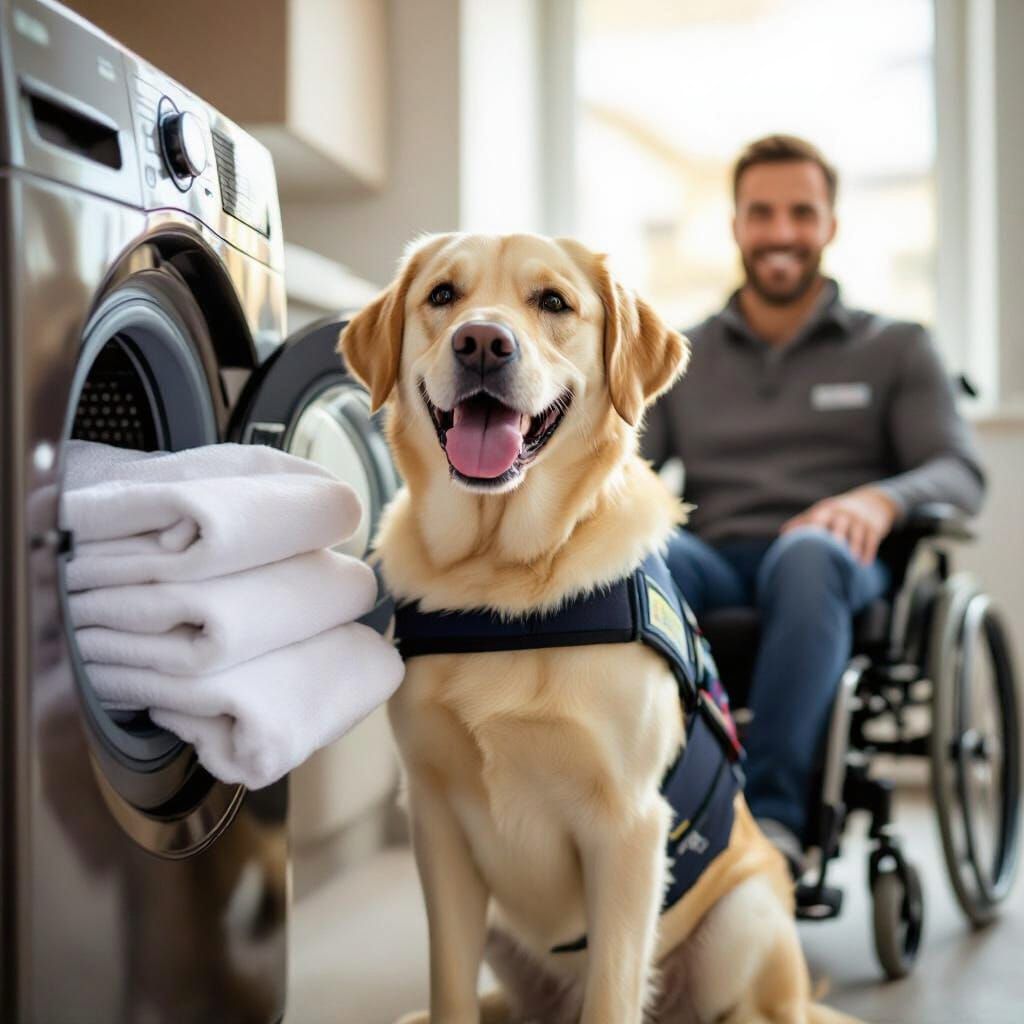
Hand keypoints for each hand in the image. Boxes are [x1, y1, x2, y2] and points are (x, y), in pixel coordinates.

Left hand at [780, 485, 900, 565]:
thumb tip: (782, 533)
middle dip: (834, 535)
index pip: (816, 518)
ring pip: (856, 534)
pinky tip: (864, 565)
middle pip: (838, 524)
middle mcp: (843, 514)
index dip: (808, 529)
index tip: (800, 544)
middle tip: (827, 551)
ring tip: (849, 561)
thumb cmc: (839, 511)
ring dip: (853, 547)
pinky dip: (868, 552)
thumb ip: (803, 521)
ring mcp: (860, 520)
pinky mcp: (874, 528)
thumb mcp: (824, 510)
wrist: (874, 501)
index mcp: (827, 510)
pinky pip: (872, 541)